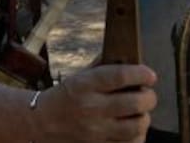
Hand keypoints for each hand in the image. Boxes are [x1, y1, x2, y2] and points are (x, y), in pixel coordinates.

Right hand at [33, 64, 157, 142]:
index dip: (141, 74)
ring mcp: (94, 132)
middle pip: (135, 103)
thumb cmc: (64, 98)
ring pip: (136, 127)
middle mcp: (90, 108)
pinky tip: (132, 130)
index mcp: (85, 85)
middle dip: (148, 97)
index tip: (150, 75)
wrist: (39, 124)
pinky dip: (136, 137)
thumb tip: (129, 56)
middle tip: (147, 95)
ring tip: (140, 113)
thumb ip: (103, 67)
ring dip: (144, 118)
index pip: (120, 76)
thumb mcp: (78, 76)